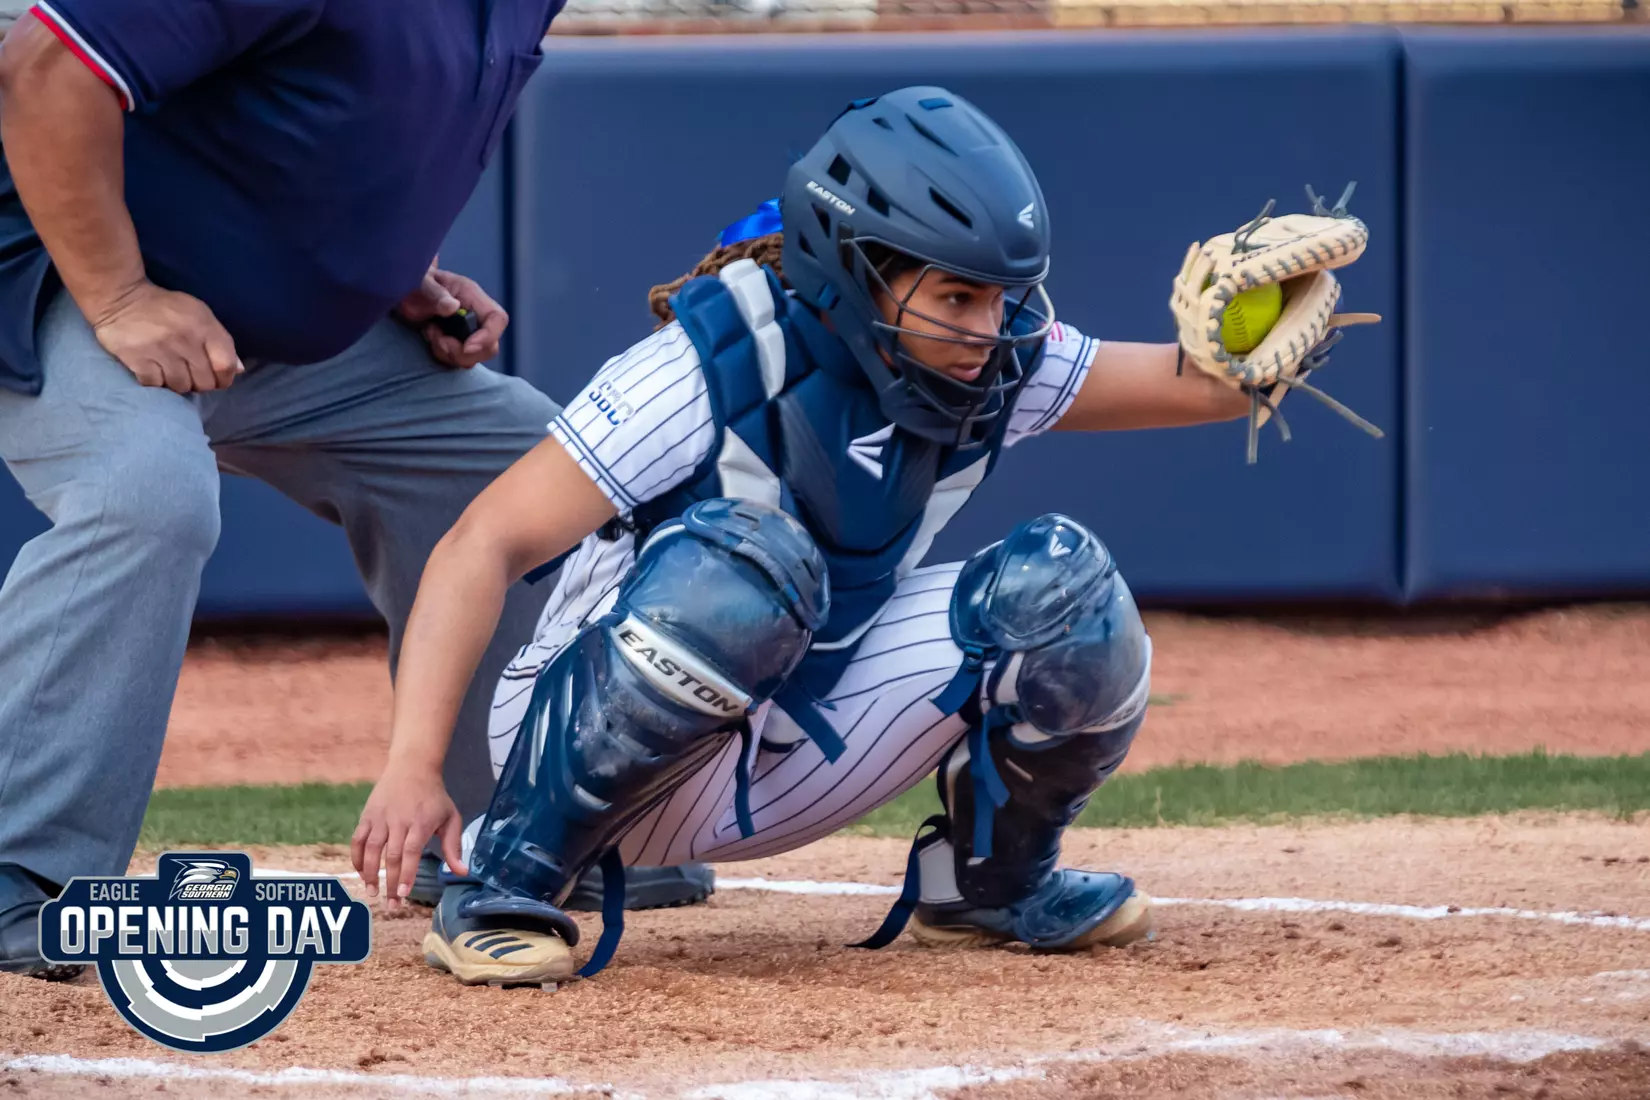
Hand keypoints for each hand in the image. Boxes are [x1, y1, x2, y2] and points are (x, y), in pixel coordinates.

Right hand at [88, 281, 242, 393]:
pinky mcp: (137, 359)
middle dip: (202, 384)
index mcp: (204, 327)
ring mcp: (160, 351)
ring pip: (181, 387)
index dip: (225, 379)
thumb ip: (221, 341)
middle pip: (205, 382)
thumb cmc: (166, 307)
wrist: (120, 298)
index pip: (225, 365)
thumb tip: (238, 370)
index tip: (219, 379)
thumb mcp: (200, 314)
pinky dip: (158, 383)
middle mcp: (185, 340)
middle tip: (192, 375)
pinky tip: (156, 371)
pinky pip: (156, 385)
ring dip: (179, 384)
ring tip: (173, 372)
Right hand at [350, 762, 467, 907]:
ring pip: (370, 849)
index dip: (405, 873)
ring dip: (369, 873)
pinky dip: (356, 858)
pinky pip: (357, 840)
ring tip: (372, 892)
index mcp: (420, 822)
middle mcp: (398, 821)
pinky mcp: (367, 815)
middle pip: (390, 856)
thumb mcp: (451, 817)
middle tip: (391, 905)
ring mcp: (380, 818)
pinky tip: (361, 873)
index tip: (403, 893)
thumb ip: (454, 846)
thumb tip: (462, 872)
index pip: (411, 852)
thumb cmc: (434, 796)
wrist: (412, 767)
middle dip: (389, 882)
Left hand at [396, 265, 507, 368]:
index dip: (488, 336)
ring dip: (450, 354)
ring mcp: (467, 331)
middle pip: (490, 346)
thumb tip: (452, 307)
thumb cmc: (413, 279)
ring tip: (430, 333)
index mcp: (472, 296)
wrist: (401, 287)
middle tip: (440, 340)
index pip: (497, 319)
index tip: (466, 347)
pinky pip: (458, 360)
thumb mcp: (421, 282)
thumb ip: (435, 293)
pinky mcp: (456, 343)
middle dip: (464, 352)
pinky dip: (443, 356)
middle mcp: (475, 316)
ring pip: (473, 357)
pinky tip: (430, 338)